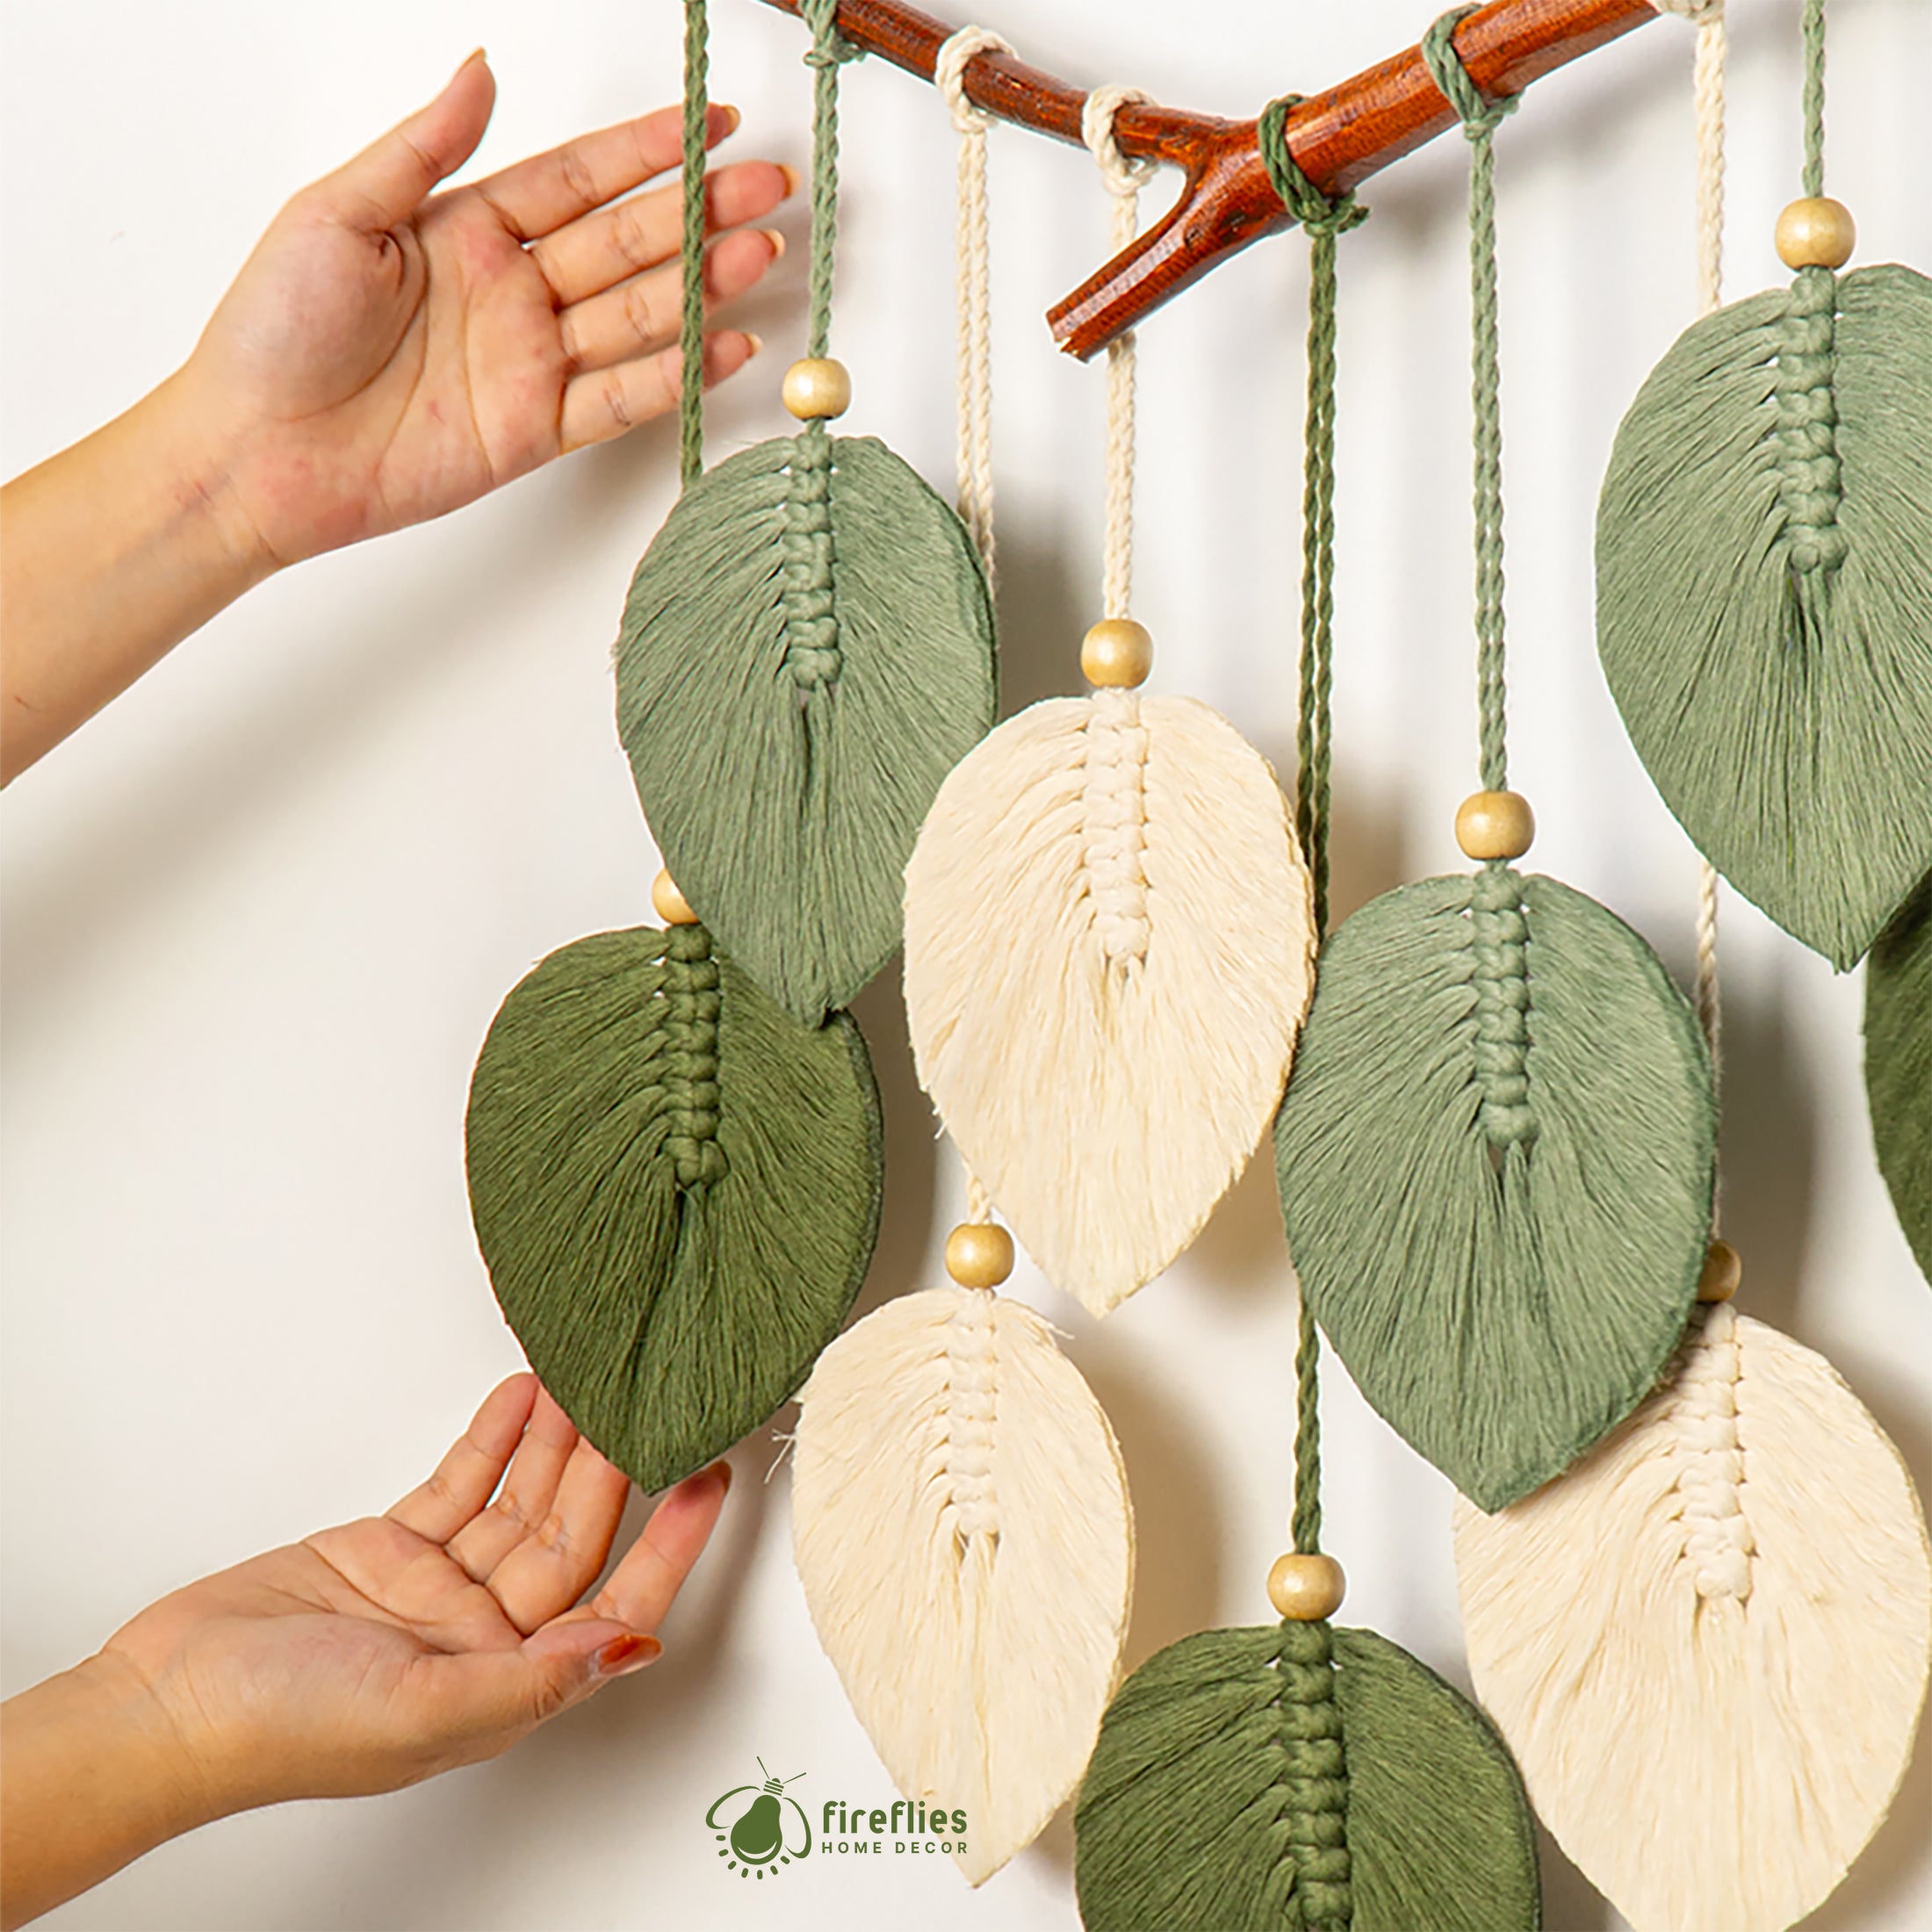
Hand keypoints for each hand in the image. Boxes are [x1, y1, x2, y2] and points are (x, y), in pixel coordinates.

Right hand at [107, 1374, 728, 1813]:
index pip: (616, 1605)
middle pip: (572, 1538)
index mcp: (507, 1683)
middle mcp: (483, 1637)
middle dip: (611, 1466)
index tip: (708, 1481)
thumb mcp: (422, 1712)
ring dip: (556, 1441)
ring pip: (520, 1502)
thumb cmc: (280, 1732)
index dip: (670, 1545)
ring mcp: (437, 1591)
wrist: (166, 1705)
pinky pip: (461, 1486)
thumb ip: (532, 1678)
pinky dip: (491, 1440)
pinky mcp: (389, 1550)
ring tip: (591, 1376)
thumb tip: (629, 1650)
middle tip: (649, 1397)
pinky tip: (522, 1396)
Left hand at [176, 51, 788, 567]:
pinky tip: (730, 345)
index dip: (646, 151)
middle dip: (700, 211)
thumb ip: (424, 147)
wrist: (254, 450)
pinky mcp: (535, 432)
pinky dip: (679, 376)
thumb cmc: (274, 328)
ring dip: (703, 285)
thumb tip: (481, 70)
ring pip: (637, 314)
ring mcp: (529, 363)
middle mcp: (509, 292)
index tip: (710, 124)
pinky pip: (623, 399)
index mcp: (465, 228)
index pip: (576, 179)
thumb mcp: (338, 210)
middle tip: (768, 185)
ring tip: (763, 251)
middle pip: (626, 242)